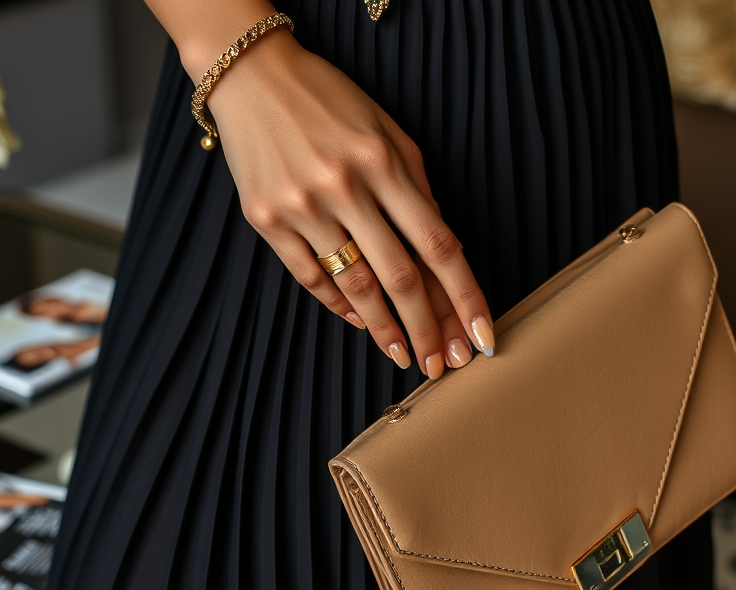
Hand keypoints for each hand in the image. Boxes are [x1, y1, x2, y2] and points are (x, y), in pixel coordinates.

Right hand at [207, 30, 494, 376]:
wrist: (252, 79)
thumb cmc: (329, 102)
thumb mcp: (386, 131)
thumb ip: (416, 188)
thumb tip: (441, 250)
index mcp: (382, 162)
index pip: (438, 243)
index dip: (464, 295)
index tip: (482, 334)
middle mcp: (343, 187)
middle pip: (400, 276)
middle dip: (428, 328)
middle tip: (444, 364)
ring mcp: (301, 207)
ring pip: (354, 286)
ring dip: (385, 328)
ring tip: (404, 355)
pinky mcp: (266, 220)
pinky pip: (309, 277)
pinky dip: (339, 305)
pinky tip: (361, 321)